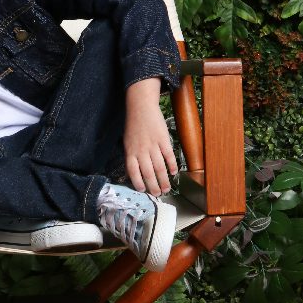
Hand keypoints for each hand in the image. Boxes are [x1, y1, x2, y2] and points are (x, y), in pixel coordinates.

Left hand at [123, 78, 177, 195]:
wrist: (141, 107)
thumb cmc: (133, 126)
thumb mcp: (127, 142)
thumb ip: (131, 157)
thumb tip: (135, 173)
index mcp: (130, 152)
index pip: (133, 172)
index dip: (138, 183)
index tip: (143, 190)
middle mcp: (141, 151)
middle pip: (148, 173)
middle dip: (153, 186)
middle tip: (158, 194)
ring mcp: (153, 145)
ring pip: (159, 167)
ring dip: (164, 180)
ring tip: (167, 188)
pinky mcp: (164, 139)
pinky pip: (169, 156)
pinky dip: (172, 165)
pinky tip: (174, 172)